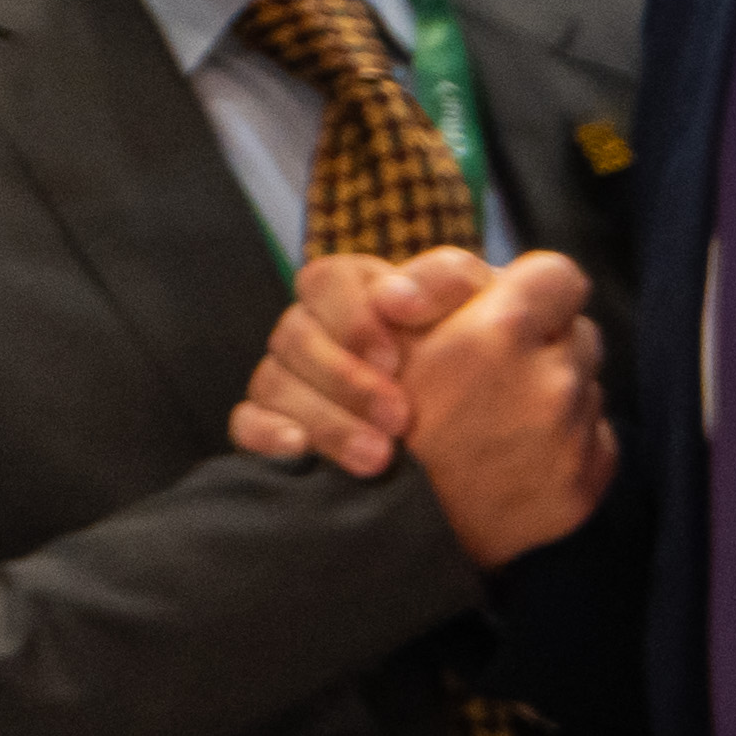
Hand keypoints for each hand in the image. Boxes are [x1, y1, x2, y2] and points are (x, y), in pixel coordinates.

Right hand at [229, 246, 468, 474]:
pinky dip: (267, 433)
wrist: (488, 401)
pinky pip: (247, 422)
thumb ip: (447, 280)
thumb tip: (394, 298)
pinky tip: (300, 448)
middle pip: (295, 336)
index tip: (395, 360)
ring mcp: (289, 372)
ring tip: (379, 456)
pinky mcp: (276, 418)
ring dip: (326, 420)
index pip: (325, 281)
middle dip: (346, 381)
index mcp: (355, 286)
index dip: (352, 319)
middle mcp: (314, 325)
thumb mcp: (481, 300)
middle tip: (400, 419)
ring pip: (273, 383)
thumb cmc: (484, 338)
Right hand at [391, 250, 613, 570]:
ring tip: (491, 417)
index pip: (555, 276)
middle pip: (575, 331)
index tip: (505, 311)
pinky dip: (561, 442)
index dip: (528, 287)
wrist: (378, 537)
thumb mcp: (384, 331)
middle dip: (537, 343)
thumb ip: (440, 287)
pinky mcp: (583, 487)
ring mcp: (573, 438)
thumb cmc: (366, 420)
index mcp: (499, 331)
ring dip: (548, 391)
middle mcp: (551, 382)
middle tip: (487, 369)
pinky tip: (509, 455)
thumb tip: (489, 277)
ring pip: (584, 385)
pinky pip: (593, 439)